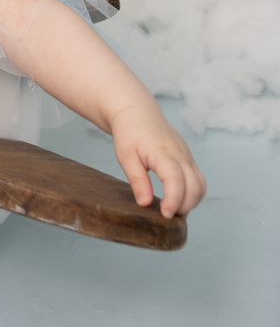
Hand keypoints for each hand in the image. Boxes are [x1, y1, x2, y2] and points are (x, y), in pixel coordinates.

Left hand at [109, 102, 205, 217]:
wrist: (137, 111)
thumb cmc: (129, 132)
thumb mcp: (125, 156)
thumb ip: (137, 180)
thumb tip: (145, 204)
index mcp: (162, 151)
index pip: (176, 179)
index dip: (173, 200)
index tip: (164, 214)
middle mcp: (179, 153)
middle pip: (195, 186)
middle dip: (184, 206)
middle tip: (165, 214)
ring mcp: (187, 155)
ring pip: (201, 185)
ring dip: (191, 202)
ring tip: (172, 209)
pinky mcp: (188, 158)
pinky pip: (198, 180)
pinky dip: (192, 194)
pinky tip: (177, 199)